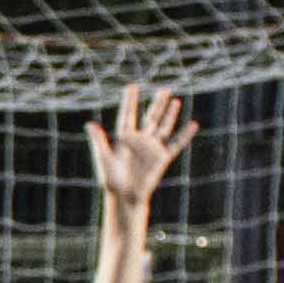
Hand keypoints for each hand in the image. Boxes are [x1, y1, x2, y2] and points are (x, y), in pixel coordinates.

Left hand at [91, 84, 197, 209]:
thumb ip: (99, 141)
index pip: (128, 115)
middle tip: (164, 89)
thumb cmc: (111, 180)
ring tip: (175, 100)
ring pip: (164, 126)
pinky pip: (176, 144)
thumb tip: (90, 124)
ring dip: (170, 114)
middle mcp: (140, 140)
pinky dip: (185, 135)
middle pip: (151, 117)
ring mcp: (152, 148)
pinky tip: (193, 124)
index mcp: (124, 138)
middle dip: (157, 103)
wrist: (125, 196)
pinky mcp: (162, 158)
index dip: (130, 101)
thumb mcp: (103, 158)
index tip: (132, 86)